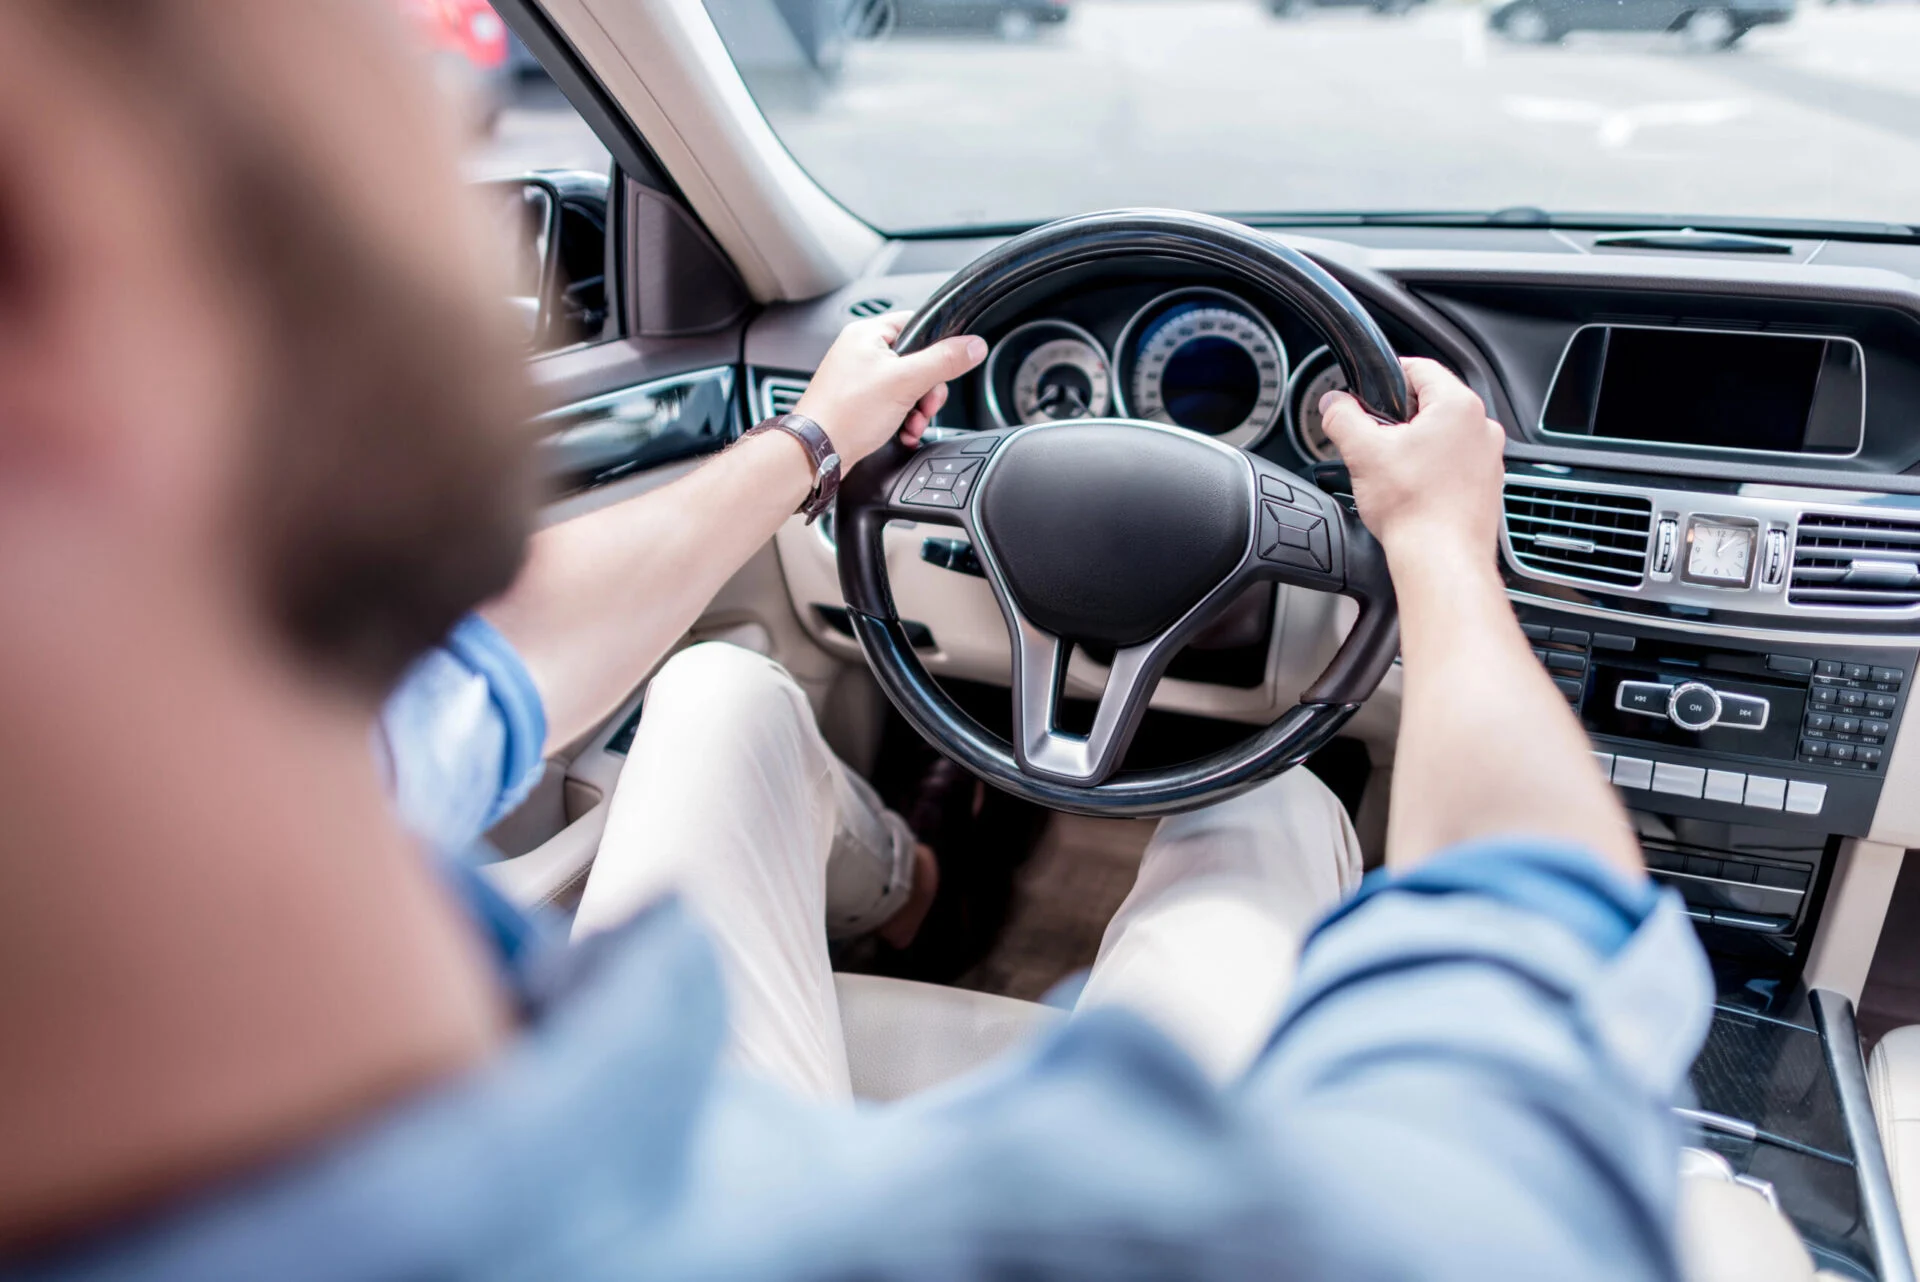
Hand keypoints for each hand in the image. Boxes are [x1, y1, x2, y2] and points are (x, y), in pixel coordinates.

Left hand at [793, 312, 987, 467]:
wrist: (817, 452)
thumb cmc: (846, 414)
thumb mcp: (905, 382)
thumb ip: (943, 361)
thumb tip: (973, 346)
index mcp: (867, 334)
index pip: (917, 324)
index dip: (936, 348)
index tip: (945, 369)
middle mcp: (861, 352)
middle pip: (917, 361)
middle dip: (928, 391)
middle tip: (924, 406)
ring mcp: (859, 379)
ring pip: (907, 386)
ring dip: (918, 410)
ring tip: (912, 425)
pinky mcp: (858, 403)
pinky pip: (893, 404)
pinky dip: (903, 420)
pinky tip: (903, 433)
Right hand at [1319, 358, 1505, 561]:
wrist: (1441, 560)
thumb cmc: (1414, 508)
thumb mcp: (1362, 452)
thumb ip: (1342, 417)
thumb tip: (1332, 404)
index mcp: (1458, 406)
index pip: (1421, 368)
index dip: (1389, 374)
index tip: (1370, 389)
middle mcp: (1483, 427)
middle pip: (1433, 404)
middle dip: (1400, 417)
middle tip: (1374, 438)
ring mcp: (1490, 459)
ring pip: (1446, 436)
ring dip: (1418, 445)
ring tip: (1392, 469)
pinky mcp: (1488, 487)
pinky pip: (1457, 465)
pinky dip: (1435, 470)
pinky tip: (1413, 491)